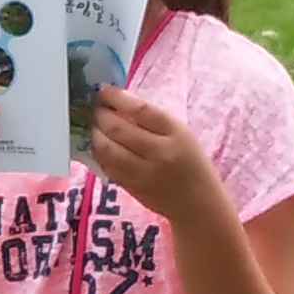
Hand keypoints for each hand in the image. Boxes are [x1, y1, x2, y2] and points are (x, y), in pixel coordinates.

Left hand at [86, 86, 225, 223]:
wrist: (199, 204)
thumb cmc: (192, 163)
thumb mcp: (181, 134)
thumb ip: (153, 120)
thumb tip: (118, 104)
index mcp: (176, 133)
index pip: (141, 110)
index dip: (117, 97)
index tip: (103, 90)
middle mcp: (160, 152)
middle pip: (119, 129)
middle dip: (100, 115)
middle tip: (94, 108)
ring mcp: (144, 173)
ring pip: (107, 149)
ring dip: (95, 134)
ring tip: (93, 126)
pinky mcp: (132, 188)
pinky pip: (108, 167)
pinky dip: (98, 154)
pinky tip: (99, 146)